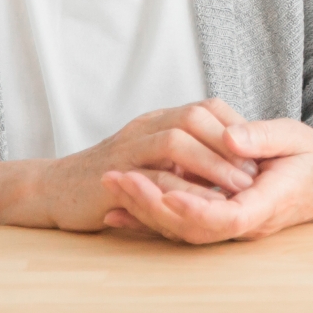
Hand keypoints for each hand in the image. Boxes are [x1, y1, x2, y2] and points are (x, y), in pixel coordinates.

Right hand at [34, 99, 258, 232]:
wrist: (53, 190)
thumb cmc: (111, 177)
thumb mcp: (152, 157)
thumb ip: (186, 153)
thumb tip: (231, 157)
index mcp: (159, 120)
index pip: (206, 107)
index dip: (236, 126)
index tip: (259, 153)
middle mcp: (145, 126)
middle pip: (196, 115)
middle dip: (230, 143)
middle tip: (256, 172)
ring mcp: (128, 148)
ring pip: (176, 141)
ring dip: (213, 164)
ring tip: (239, 187)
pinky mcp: (114, 176)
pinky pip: (153, 176)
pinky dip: (183, 189)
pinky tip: (204, 205)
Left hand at [101, 118, 312, 243]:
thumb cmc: (311, 158)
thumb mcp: (296, 137)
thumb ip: (262, 138)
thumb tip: (228, 137)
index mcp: (266, 204)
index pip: (227, 216)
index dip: (195, 209)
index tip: (166, 193)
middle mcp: (243, 224)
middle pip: (193, 228)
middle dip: (152, 206)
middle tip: (118, 179)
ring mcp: (228, 226)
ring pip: (180, 230)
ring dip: (143, 209)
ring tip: (111, 183)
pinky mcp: (215, 220)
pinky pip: (177, 226)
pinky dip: (146, 218)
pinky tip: (118, 208)